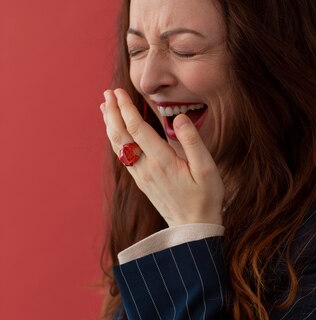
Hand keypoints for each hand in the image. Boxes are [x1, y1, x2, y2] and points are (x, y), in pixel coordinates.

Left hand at [100, 88, 224, 226]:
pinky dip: (116, 138)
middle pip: (121, 135)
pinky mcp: (141, 181)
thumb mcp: (207, 168)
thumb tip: (179, 118)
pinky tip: (116, 130)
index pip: (137, 129)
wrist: (193, 227)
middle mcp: (146, 168)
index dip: (126, 108)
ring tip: (104, 105)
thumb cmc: (205, 197)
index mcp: (162, 161)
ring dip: (110, 124)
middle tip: (107, 92)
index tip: (119, 92)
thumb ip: (193, 141)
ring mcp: (141, 175)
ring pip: (119, 146)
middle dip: (112, 112)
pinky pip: (123, 155)